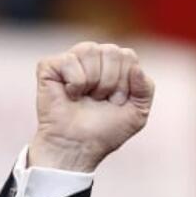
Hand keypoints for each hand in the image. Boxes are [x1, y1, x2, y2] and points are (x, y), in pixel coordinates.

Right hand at [29, 42, 153, 171]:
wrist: (78, 146)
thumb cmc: (105, 130)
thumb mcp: (138, 112)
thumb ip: (146, 88)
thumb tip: (136, 67)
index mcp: (114, 64)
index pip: (128, 55)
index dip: (125, 81)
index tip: (116, 102)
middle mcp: (93, 57)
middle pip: (111, 51)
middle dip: (111, 82)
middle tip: (101, 101)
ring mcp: (71, 59)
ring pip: (90, 50)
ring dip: (93, 81)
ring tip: (86, 97)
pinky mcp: (50, 65)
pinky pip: (69, 60)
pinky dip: (75, 83)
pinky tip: (70, 95)